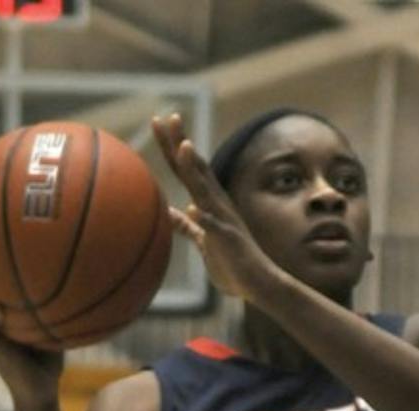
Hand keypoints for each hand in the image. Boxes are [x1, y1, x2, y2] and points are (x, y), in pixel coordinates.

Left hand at [152, 112, 279, 301]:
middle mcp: (218, 205)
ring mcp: (225, 220)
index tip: (158, 121)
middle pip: (196, 169)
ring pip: (207, 191)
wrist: (260, 284)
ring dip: (195, 170)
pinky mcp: (230, 241)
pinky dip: (205, 219)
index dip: (173, 146)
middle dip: (181, 143)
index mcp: (210, 203)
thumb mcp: (204, 241)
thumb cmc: (232, 263)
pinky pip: (216, 228)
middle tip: (167, 117)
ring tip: (184, 147)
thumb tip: (170, 212)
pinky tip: (194, 209)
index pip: (188, 169)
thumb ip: (187, 226)